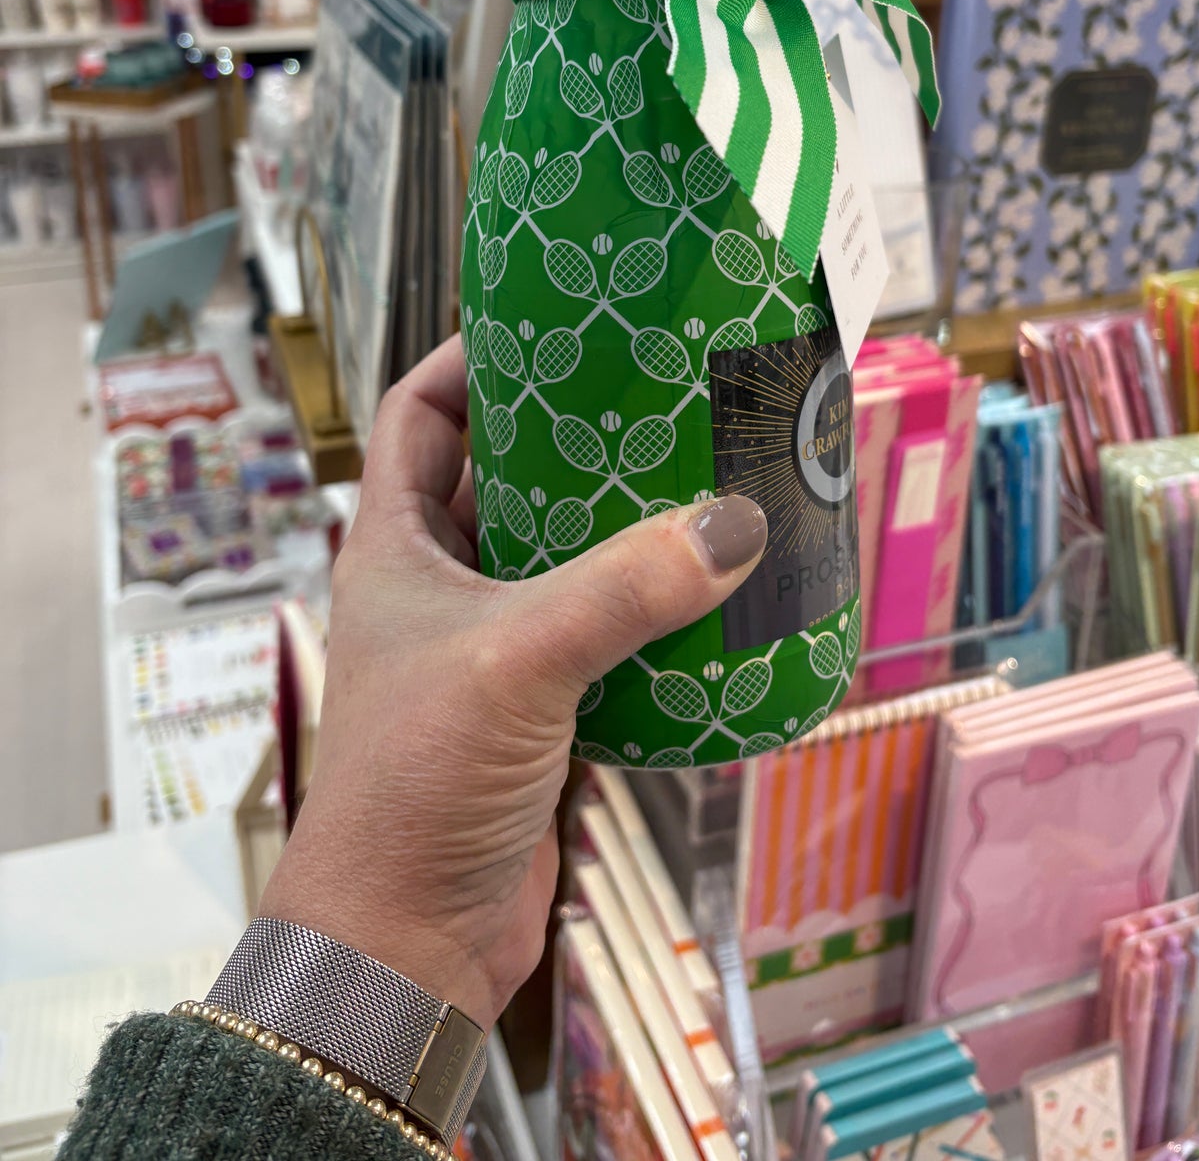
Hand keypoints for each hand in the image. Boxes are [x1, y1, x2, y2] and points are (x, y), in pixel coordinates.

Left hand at [259, 335, 767, 1029]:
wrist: (405, 943)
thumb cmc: (417, 785)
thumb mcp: (517, 662)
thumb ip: (624, 590)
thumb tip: (736, 527)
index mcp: (396, 546)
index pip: (421, 413)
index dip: (473, 358)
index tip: (554, 321)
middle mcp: (440, 585)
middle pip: (508, 476)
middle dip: (578, 436)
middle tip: (665, 395)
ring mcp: (489, 648)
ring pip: (562, 556)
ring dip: (623, 524)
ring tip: (706, 476)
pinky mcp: (538, 709)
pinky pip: (601, 632)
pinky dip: (649, 609)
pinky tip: (713, 592)